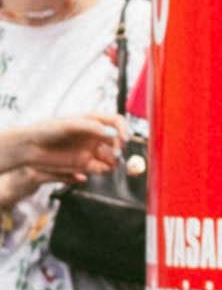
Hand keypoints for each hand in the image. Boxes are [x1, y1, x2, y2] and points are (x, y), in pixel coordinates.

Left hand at [0, 112, 123, 194]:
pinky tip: (101, 168)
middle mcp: (94, 135)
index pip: (116, 122)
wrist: (29, 147)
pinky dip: (105, 169)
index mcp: (92, 120)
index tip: (125, 138)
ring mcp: (90, 149)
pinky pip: (102, 167)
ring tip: (111, 163)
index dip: (124, 129)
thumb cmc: (46, 130)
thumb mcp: (70, 124)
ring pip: (112, 155)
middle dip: (121, 146)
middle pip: (117, 140)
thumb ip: (93, 128)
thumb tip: (114, 133)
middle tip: (118, 153)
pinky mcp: (85, 164)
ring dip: (116, 159)